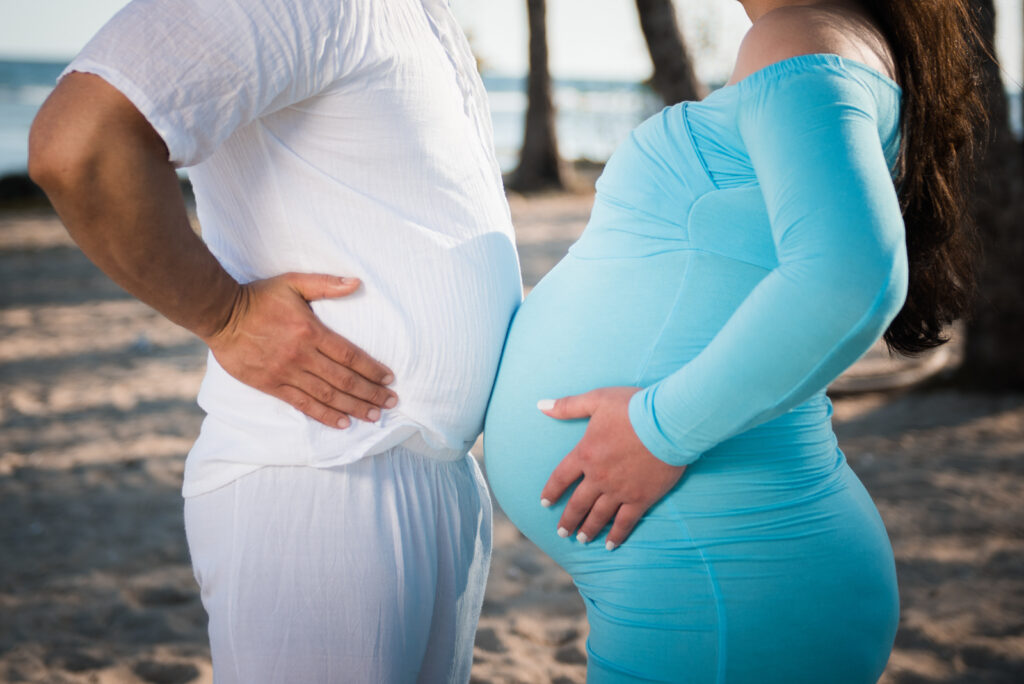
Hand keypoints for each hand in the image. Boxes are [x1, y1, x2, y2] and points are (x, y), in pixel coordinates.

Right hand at [202, 272, 396, 427]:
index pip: (349, 356)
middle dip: (370, 393)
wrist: (220, 314)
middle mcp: (301, 355)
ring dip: (353, 407)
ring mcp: (285, 373)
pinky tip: (342, 422)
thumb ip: (326, 284)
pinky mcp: (271, 385)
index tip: (389, 378)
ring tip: (374, 416)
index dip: (372, 369)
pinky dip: (324, 415)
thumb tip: (356, 283)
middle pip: (343, 380)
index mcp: (310, 331)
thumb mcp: (293, 282)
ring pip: (327, 396)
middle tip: (390, 403)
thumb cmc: (259, 296)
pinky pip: (302, 405)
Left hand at [539, 387, 685, 548]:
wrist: (667, 422)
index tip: (545, 503)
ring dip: (588, 528)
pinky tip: (611, 545)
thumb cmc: (633, 407)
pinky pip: (625, 522)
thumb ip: (568, 406)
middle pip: (578, 503)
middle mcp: (598, 477)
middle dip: (568, 519)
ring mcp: (619, 490)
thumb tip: (540, 405)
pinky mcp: (641, 498)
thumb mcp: (596, 399)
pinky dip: (617, 535)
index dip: (551, 491)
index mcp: (585, 453)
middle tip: (562, 532)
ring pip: (599, 515)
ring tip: (582, 538)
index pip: (561, 477)